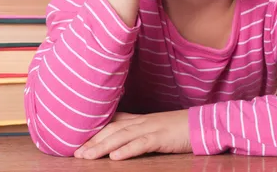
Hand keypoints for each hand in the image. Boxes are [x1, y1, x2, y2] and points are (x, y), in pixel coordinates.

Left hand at [73, 110, 191, 160]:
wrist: (201, 123)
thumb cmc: (178, 128)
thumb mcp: (155, 128)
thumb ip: (138, 132)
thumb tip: (120, 142)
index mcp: (139, 120)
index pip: (112, 123)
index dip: (94, 132)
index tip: (78, 141)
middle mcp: (141, 122)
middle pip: (112, 130)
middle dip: (92, 141)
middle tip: (75, 153)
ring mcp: (151, 128)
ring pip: (121, 137)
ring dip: (102, 147)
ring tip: (87, 157)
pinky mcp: (161, 137)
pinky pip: (142, 143)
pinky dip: (127, 150)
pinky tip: (115, 158)